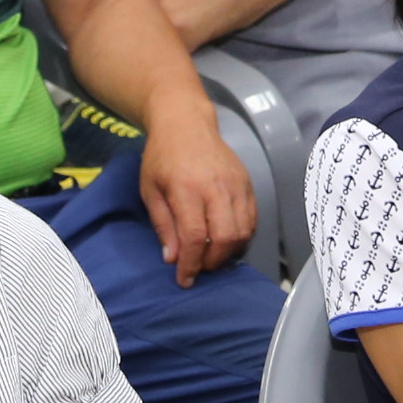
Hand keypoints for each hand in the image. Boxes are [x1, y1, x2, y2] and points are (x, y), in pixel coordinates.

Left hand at [137, 109, 255, 284]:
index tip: (184, 280)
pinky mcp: (247, 182)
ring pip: (243, 231)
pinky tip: (226, 239)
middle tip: (199, 267)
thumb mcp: (150, 191)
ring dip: (228, 252)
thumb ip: (163, 225)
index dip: (191, 264)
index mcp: (187, 189)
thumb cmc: (161, 157)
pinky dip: (242, 236)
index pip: (196, 237)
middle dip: (212, 262)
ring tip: (212, 255)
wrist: (186, 123)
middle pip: (225, 238)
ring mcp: (236, 184)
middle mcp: (216, 187)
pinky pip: (252, 219)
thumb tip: (173, 258)